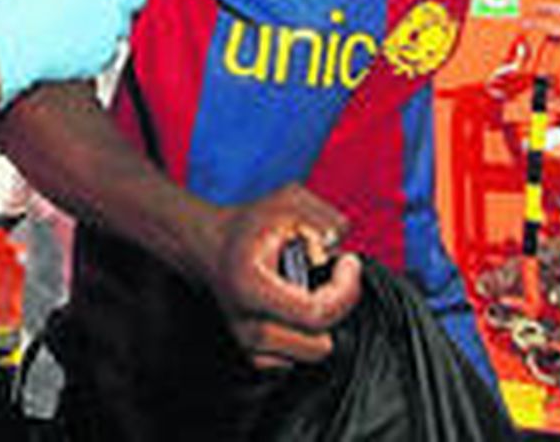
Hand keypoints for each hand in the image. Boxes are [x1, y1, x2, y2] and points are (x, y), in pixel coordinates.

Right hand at [199, 183, 362, 368]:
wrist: (210, 246)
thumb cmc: (248, 226)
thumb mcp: (289, 201)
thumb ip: (324, 218)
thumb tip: (339, 245)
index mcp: (253, 288)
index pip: (316, 313)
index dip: (346, 291)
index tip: (348, 262)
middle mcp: (247, 325)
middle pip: (319, 344)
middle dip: (334, 307)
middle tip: (330, 276)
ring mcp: (248, 345)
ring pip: (312, 352)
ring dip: (321, 322)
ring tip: (309, 289)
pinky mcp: (254, 356)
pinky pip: (299, 359)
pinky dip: (307, 336)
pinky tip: (297, 307)